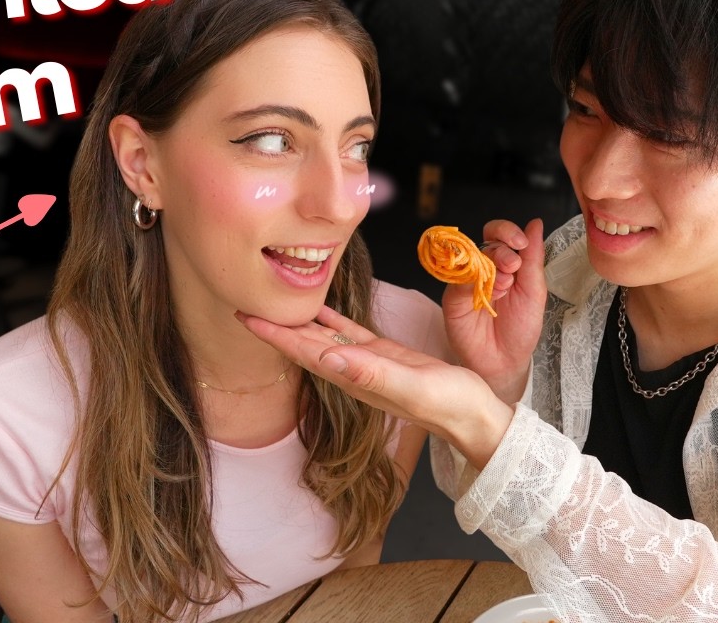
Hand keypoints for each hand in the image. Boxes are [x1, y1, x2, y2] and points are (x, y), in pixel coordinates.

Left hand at [237, 306, 514, 468]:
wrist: (472, 414)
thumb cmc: (447, 404)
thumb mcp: (411, 386)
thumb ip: (371, 373)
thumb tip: (329, 358)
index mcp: (354, 378)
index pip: (305, 353)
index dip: (275, 335)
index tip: (246, 316)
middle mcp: (352, 371)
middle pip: (305, 345)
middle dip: (275, 326)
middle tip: (245, 302)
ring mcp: (366, 362)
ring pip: (323, 337)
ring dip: (299, 322)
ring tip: (273, 301)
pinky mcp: (384, 354)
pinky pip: (349, 332)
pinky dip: (331, 319)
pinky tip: (318, 307)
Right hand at [442, 218, 545, 404]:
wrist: (505, 361)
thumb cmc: (520, 328)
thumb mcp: (534, 290)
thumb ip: (533, 257)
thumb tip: (535, 223)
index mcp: (505, 264)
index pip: (500, 234)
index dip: (509, 232)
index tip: (522, 243)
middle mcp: (484, 269)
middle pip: (486, 241)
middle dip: (503, 249)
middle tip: (513, 268)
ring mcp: (467, 281)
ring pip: (472, 257)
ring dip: (492, 266)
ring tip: (505, 286)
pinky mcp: (453, 296)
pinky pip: (459, 279)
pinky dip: (475, 281)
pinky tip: (490, 293)